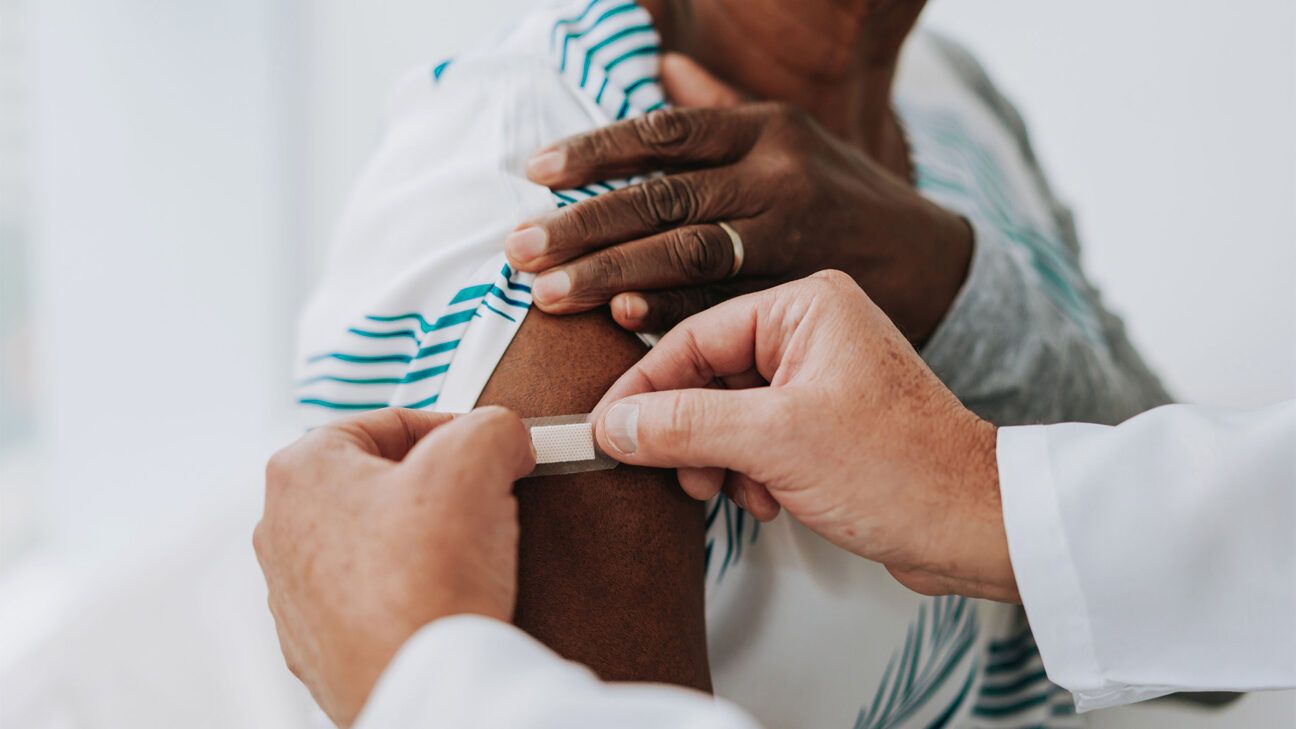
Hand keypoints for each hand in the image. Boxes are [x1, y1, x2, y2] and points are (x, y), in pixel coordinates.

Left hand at [253, 407, 533, 726]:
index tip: (489, 451)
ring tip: (467, 556)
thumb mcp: (476, 458)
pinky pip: (371, 599)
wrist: (420, 684)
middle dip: (434, 488)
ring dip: (421, 541)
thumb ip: (493, 426)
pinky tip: (444, 600)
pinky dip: (408, 593)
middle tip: (481, 502)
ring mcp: (293, 595)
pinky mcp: (318, 646)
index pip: (387, 424)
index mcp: (301, 471)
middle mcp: (280, 531)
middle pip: (377, 483)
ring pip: (373, 541)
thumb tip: (506, 438)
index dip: (452, 430)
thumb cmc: (427, 577)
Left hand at [507, 54, 971, 343]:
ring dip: (611, 273)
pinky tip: (622, 320)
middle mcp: (778, 177)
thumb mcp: (793, 136)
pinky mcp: (800, 294)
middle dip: (583, 225)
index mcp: (767, 130)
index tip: (535, 171)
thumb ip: (720, 108)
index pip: (665, 133)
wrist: (932, 262)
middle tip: (519, 249)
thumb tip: (659, 64)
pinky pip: (725, 304)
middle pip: (664, 197)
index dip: (595, 151)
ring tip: (548, 294)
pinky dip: (672, 313)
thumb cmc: (843, 194)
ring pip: (687, 253)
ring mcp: (792, 237)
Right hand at [591, 271, 1017, 602]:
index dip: (644, 389)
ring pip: (728, 413)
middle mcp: (812, 332)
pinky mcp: (825, 421)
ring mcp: (820, 377)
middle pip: (707, 376)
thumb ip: (685, 426)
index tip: (607, 429)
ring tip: (735, 493)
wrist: (975, 527)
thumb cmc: (901, 469)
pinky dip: (748, 472)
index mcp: (806, 307)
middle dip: (689, 434)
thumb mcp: (775, 442)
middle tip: (679, 473)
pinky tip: (768, 501)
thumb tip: (616, 424)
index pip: (694, 338)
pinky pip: (757, 438)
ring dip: (719, 460)